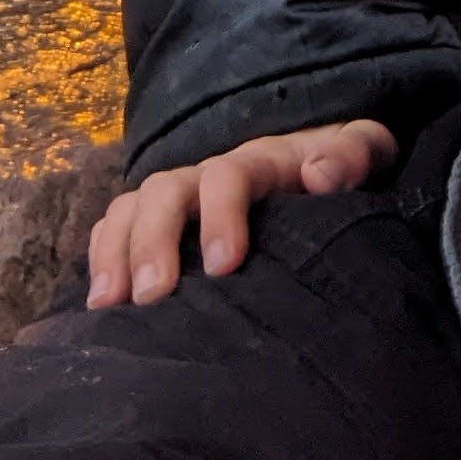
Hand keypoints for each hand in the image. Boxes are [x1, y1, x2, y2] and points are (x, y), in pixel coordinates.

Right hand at [85, 118, 397, 307]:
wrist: (323, 167)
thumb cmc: (341, 170)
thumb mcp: (361, 152)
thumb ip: (353, 155)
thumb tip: (320, 174)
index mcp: (260, 161)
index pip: (228, 175)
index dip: (220, 214)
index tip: (224, 266)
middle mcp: (207, 175)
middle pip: (165, 190)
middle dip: (153, 240)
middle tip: (152, 296)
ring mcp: (178, 198)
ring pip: (131, 207)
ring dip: (115, 252)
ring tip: (109, 306)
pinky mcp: (159, 223)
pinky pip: (114, 226)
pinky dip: (101, 255)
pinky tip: (98, 301)